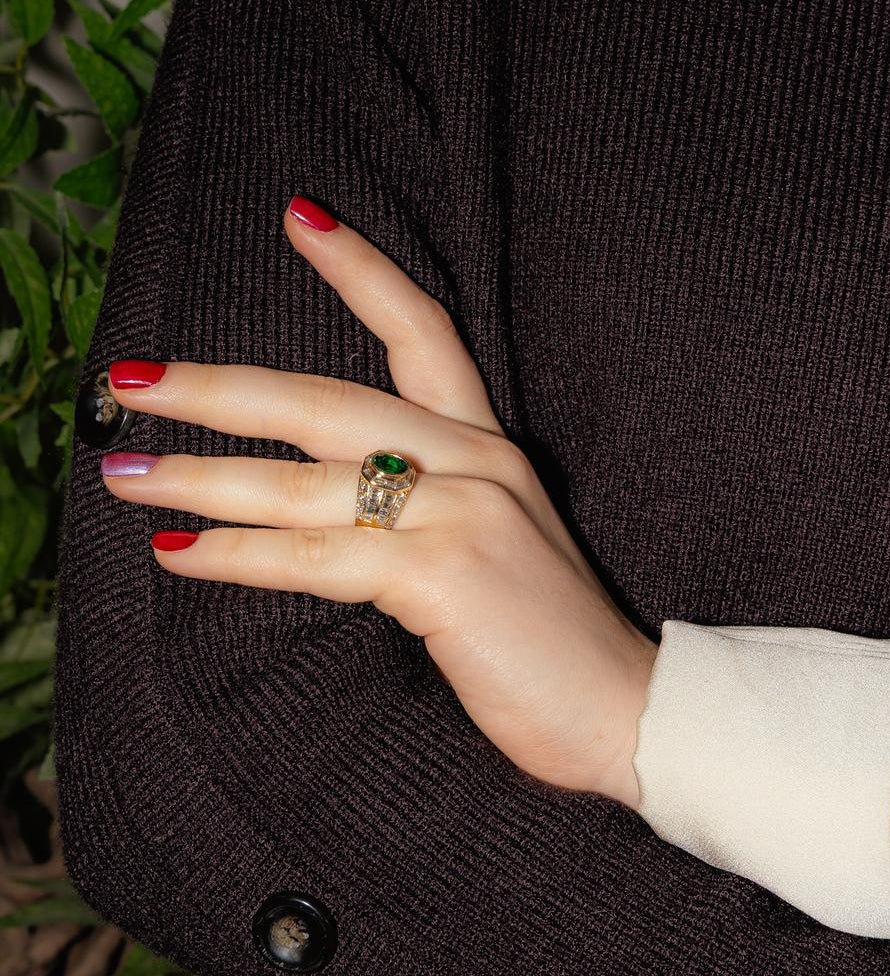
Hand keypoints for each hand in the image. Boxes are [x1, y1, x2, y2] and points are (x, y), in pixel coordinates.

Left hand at [99, 194, 656, 807]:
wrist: (625, 707)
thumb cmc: (549, 638)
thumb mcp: (492, 547)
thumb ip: (422, 511)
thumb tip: (320, 515)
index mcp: (489, 448)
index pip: (424, 334)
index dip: (362, 272)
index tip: (301, 217)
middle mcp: (476, 463)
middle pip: (327, 403)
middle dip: (219, 389)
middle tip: (131, 380)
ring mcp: (462, 515)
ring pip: (305, 484)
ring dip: (203, 478)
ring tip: (126, 476)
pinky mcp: (444, 576)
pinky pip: (319, 557)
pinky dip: (242, 557)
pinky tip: (182, 554)